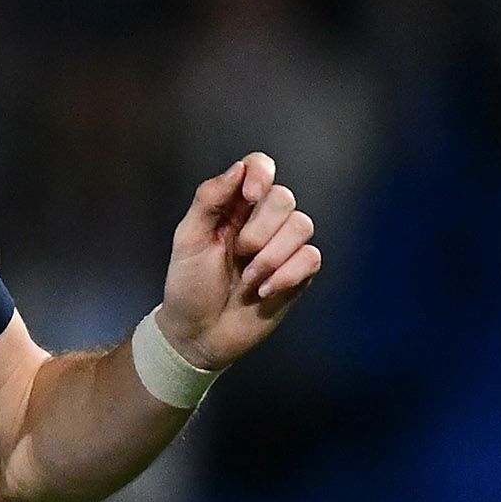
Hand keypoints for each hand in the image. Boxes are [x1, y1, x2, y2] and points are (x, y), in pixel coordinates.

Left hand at [160, 152, 320, 365]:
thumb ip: (209, 199)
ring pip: (303, 225)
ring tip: (249, 279)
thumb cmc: (189, 286)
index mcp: (234, 206)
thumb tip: (239, 169)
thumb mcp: (188, 239)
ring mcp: (282, 247)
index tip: (249, 198)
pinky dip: (287, 275)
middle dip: (261, 229)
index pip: (260, 167)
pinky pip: (312, 257)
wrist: (199, 334)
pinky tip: (265, 291)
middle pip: (284, 197)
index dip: (261, 174)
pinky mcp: (297, 274)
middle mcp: (262, 221)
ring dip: (273, 256)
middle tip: (239, 254)